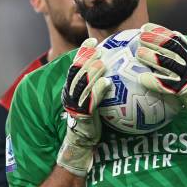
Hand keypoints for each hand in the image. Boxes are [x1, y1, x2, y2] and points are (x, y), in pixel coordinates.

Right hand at [57, 38, 110, 175]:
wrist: (81, 145)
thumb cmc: (91, 123)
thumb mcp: (92, 102)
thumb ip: (97, 87)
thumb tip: (116, 71)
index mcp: (72, 89)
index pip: (76, 66)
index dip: (83, 52)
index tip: (94, 41)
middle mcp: (70, 95)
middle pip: (76, 72)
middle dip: (85, 57)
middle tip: (97, 47)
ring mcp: (75, 106)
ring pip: (81, 85)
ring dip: (91, 71)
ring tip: (102, 61)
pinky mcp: (82, 117)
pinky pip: (90, 101)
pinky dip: (98, 90)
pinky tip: (108, 82)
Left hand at [136, 23, 186, 118]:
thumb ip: (177, 54)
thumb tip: (154, 42)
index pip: (176, 39)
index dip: (160, 32)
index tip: (146, 27)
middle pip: (171, 48)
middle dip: (155, 40)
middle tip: (141, 37)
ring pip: (168, 63)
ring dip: (152, 57)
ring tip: (139, 53)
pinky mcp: (183, 90)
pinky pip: (165, 85)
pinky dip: (153, 81)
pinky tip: (142, 77)